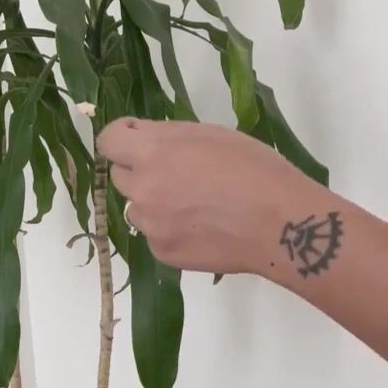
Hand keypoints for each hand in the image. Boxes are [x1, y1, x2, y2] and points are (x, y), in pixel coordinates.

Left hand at [97, 117, 318, 277]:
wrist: (279, 224)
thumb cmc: (254, 169)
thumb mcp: (210, 135)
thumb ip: (168, 136)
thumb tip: (142, 138)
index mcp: (153, 153)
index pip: (109, 141)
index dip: (121, 137)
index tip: (137, 139)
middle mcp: (143, 190)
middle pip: (121, 177)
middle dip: (140, 171)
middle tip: (176, 174)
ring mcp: (150, 226)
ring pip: (136, 209)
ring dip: (153, 203)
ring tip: (192, 205)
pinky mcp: (163, 252)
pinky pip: (154, 236)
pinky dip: (169, 230)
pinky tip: (201, 228)